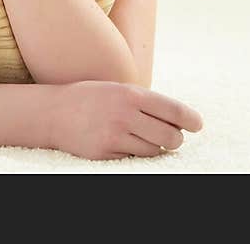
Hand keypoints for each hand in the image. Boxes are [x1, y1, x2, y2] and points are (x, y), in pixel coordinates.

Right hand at [48, 81, 203, 160]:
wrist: (52, 112)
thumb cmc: (90, 98)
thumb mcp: (117, 90)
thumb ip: (146, 102)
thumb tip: (182, 120)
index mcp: (130, 94)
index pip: (174, 111)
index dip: (191, 120)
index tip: (197, 125)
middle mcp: (124, 114)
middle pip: (171, 137)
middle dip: (174, 138)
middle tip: (167, 135)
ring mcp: (114, 136)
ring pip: (155, 152)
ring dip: (154, 147)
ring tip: (141, 137)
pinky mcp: (106, 153)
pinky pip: (135, 159)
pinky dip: (135, 154)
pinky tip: (123, 142)